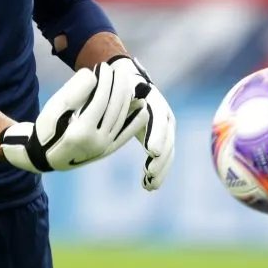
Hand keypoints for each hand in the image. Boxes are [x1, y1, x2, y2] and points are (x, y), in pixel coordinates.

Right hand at [0, 62, 131, 172]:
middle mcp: (96, 143)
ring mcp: (104, 148)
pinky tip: (142, 107)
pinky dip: (136, 120)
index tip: (104, 66)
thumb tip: (94, 76)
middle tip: (117, 69)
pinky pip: (126, 134)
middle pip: (114, 108)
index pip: (100, 100)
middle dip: (117, 86)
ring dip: (126, 98)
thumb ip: (73, 90)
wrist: (46, 155)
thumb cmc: (47, 128)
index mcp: (80, 132)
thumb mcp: (54, 108)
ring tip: (124, 80)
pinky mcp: (108, 151)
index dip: (104, 81)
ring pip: (121, 119)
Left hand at [102, 55, 175, 190]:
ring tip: (149, 184)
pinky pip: (163, 158)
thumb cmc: (117, 87)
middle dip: (161, 157)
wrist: (128, 82)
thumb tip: (99, 105)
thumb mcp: (114, 89)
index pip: (158, 118)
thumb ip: (110, 98)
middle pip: (167, 138)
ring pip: (168, 151)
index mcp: (153, 100)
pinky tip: (148, 185)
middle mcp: (164, 114)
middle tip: (150, 172)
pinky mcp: (161, 140)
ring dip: (161, 168)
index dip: (156, 135)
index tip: (151, 151)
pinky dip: (158, 172)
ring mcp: (165, 128)